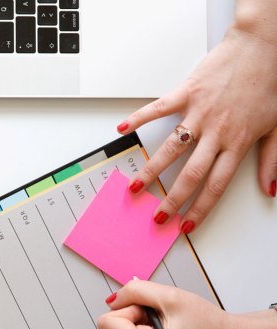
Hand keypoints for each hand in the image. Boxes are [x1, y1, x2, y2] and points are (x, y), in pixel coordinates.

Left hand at [97, 280, 239, 328]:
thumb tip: (112, 299)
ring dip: (138, 325)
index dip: (126, 309)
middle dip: (132, 316)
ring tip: (166, 327)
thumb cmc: (207, 323)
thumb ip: (134, 291)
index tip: (149, 310)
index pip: (106, 323)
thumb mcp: (169, 296)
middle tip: (160, 318)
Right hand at [117, 19, 276, 232]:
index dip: (200, 209)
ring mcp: (199, 112)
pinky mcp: (187, 92)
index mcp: (238, 142)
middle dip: (171, 200)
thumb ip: (271, 160)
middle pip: (190, 174)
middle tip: (156, 216)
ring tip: (136, 186)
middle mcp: (216, 131)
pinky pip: (158, 109)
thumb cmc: (270, 83)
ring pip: (171, 149)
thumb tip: (269, 189)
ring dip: (151, 170)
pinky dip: (138, 118)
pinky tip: (123, 129)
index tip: (186, 225)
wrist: (263, 46)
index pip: (216, 185)